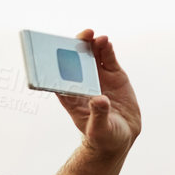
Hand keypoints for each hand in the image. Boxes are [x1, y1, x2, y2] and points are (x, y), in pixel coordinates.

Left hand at [58, 30, 140, 156]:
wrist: (121, 136)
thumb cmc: (104, 136)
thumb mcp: (100, 129)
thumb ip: (99, 115)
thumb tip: (98, 99)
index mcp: (72, 99)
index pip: (59, 80)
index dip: (55, 66)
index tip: (53, 55)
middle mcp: (83, 85)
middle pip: (74, 63)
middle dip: (74, 49)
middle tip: (80, 38)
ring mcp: (98, 79)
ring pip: (92, 57)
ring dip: (91, 45)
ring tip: (95, 37)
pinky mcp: (114, 76)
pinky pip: (108, 59)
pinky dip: (107, 50)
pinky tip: (106, 41)